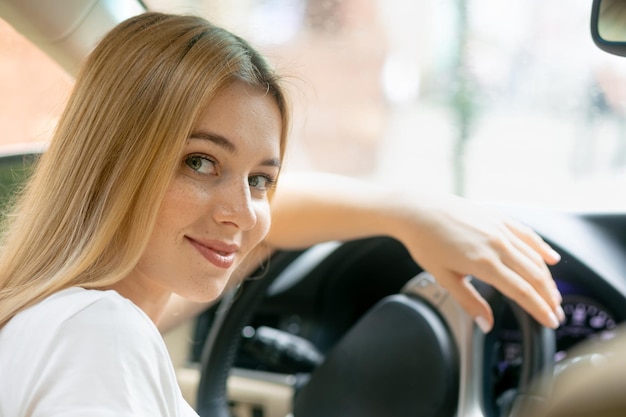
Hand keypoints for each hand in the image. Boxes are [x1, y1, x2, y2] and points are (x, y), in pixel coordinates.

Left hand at [391, 192, 562, 332]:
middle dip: (549, 298)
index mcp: (484, 263)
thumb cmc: (425, 242)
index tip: (550, 322)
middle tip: (557, 315)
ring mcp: (500, 229)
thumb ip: (468, 301)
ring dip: (547, 279)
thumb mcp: (443, 277)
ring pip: (534, 257)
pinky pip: (527, 235)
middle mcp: (497, 244)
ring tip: (554, 295)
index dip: (539, 309)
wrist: (417, 210)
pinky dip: (541, 248)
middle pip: (534, 276)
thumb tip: (485, 324)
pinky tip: (551, 259)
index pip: (521, 291)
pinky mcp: (498, 218)